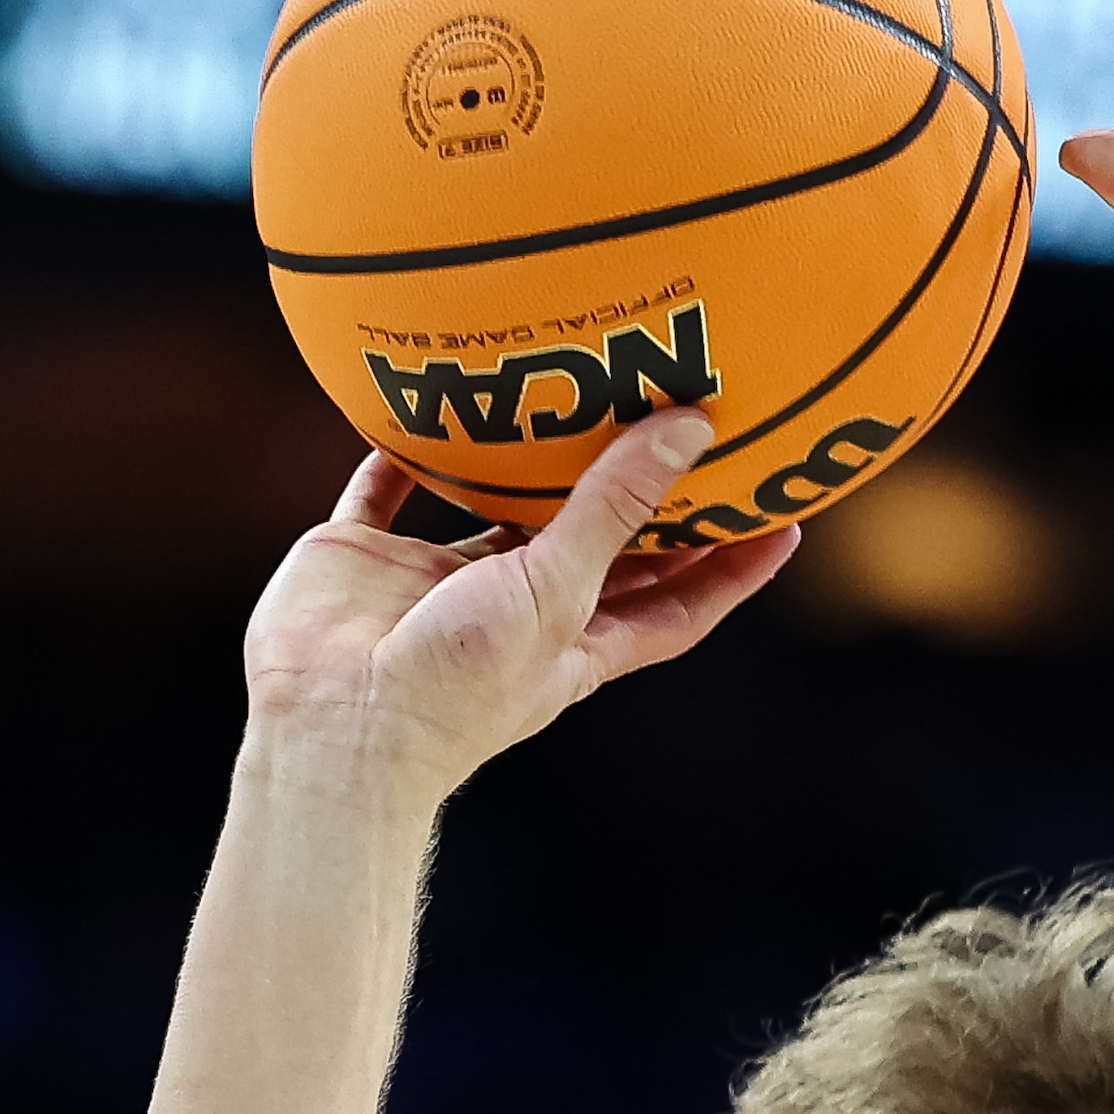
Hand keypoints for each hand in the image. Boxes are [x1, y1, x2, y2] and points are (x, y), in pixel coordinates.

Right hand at [239, 408, 797, 801]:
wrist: (332, 727)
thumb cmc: (455, 688)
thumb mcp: (555, 593)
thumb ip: (613, 510)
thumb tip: (691, 430)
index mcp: (571, 644)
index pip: (674, 607)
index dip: (730, 570)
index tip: (782, 520)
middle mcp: (510, 611)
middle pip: (591, 547)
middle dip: (637, 496)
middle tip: (688, 424)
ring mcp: (435, 585)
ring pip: (491, 510)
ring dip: (524, 460)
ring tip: (572, 386)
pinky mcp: (364, 559)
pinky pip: (387, 488)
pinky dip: (400, 446)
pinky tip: (422, 395)